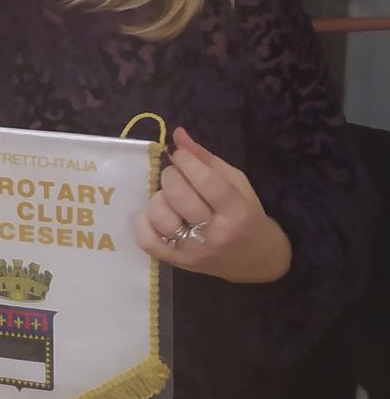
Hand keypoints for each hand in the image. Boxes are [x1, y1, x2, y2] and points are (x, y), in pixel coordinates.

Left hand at [134, 126, 291, 282]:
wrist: (253, 259)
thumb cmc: (246, 215)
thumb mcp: (237, 184)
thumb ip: (206, 159)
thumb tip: (177, 135)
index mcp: (237, 214)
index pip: (206, 182)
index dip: (187, 161)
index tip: (178, 153)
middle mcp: (215, 236)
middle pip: (179, 195)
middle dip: (172, 175)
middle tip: (177, 175)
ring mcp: (192, 252)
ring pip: (159, 214)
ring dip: (160, 198)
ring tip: (172, 199)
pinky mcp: (175, 262)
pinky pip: (145, 238)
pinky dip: (145, 221)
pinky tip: (159, 215)